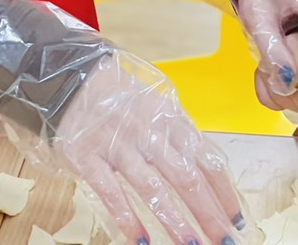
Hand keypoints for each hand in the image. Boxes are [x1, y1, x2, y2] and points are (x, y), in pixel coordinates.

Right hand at [0, 0, 251, 244]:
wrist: (60, 70)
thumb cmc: (110, 91)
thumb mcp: (151, 102)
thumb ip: (175, 131)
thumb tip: (206, 166)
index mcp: (167, 116)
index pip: (205, 156)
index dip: (223, 190)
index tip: (237, 218)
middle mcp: (146, 129)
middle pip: (186, 175)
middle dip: (209, 212)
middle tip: (224, 240)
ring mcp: (115, 143)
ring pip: (152, 186)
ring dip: (175, 220)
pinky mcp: (86, 155)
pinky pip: (110, 190)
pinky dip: (126, 217)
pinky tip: (140, 240)